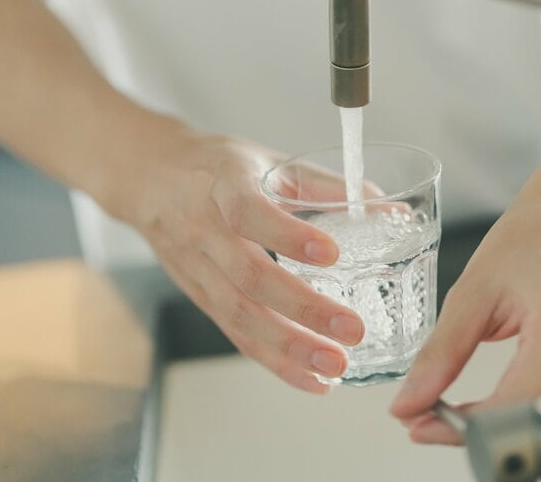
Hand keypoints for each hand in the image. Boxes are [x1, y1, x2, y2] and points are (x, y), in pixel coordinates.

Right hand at [122, 131, 365, 393]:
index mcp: (223, 184)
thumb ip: (327, 184)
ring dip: (290, 347)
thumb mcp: (267, 161)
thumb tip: (391, 208)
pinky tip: (312, 380)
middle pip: (249, 277)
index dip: (287, 234)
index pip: (248, 211)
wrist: (149, 180)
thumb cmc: (216, 169)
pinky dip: (275, 362)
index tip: (332, 253)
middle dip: (303, 308)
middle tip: (352, 329)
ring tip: (336, 365)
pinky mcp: (201, 297)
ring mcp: (198, 269)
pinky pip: (236, 334)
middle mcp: (204, 230)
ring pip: (240, 315)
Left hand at [389, 184, 540, 442]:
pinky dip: (521, 412)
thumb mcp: (475, 287)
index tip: (423, 424)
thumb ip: (442, 349)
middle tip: (430, 419)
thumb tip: (412, 399)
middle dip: (477, 433)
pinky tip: (492, 404)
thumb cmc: (536, 233)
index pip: (514, 404)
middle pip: (534, 423)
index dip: (464, 427)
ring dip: (498, 426)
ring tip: (454, 411)